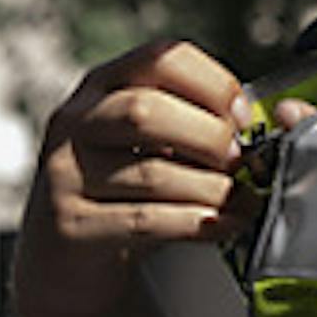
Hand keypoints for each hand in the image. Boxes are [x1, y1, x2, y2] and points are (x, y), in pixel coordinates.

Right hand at [13, 38, 253, 316]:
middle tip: (241, 161)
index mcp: (102, 85)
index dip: (214, 83)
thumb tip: (252, 126)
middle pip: (146, 111)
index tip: (244, 116)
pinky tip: (223, 226)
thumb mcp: (150, 143)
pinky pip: (144, 221)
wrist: (68, 258)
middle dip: (209, 137)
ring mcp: (64, 173)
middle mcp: (75, 121)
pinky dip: (196, 224)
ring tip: (242, 200)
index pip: (161, 58)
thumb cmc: (124, 189)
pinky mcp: (69, 226)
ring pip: (150, 172)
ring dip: (211, 188)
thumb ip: (190, 124)